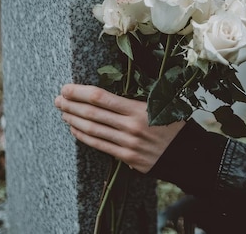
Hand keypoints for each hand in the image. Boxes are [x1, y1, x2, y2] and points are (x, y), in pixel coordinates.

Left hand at [54, 84, 185, 172]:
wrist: (188, 153)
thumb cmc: (174, 123)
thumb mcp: (161, 103)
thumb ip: (137, 98)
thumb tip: (111, 91)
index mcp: (139, 109)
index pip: (102, 98)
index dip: (80, 92)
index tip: (66, 87)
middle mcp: (131, 126)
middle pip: (92, 114)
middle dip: (71, 104)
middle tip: (58, 98)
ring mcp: (128, 144)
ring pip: (93, 130)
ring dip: (74, 120)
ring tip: (63, 112)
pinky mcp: (127, 158)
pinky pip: (99, 145)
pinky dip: (84, 136)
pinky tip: (75, 129)